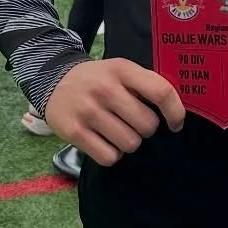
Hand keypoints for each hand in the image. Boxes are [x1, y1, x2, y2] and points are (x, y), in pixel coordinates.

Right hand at [43, 58, 184, 166]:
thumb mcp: (120, 71)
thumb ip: (145, 85)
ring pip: (130, 144)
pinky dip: (111, 154)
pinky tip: (103, 141)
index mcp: (122, 70)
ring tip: (114, 131)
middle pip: (148, 126)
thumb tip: (175, 113)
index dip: (176, 112)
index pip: (161, 92)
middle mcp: (105, 89)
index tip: (175, 124)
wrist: (52, 80)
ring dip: (127, 143)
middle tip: (131, 123)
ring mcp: (88, 111)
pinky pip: (109, 157)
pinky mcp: (73, 131)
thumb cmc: (96, 80)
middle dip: (144, 129)